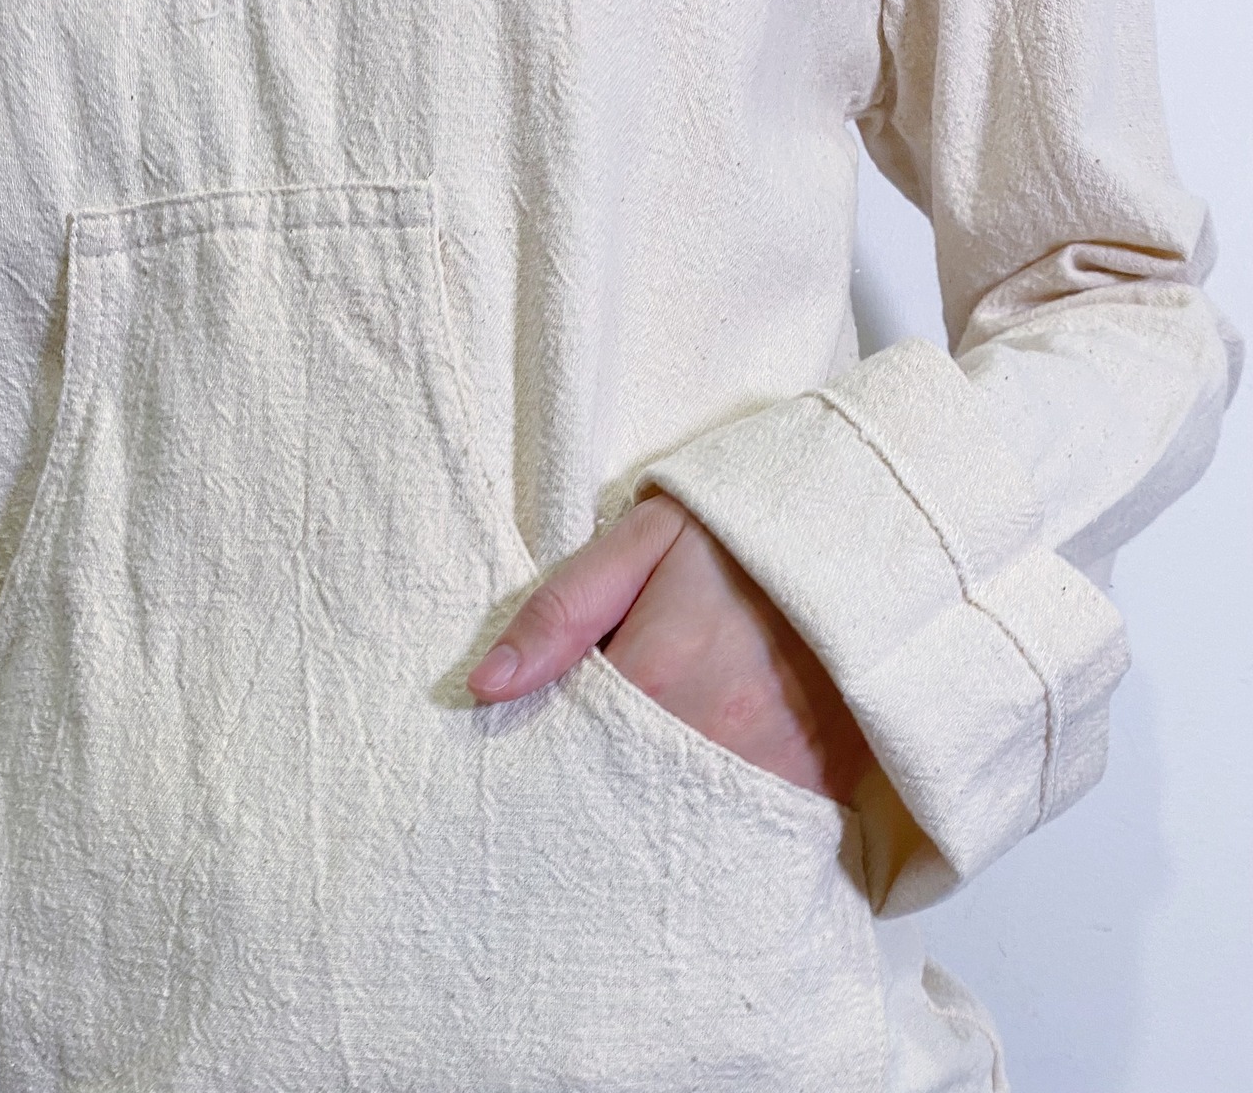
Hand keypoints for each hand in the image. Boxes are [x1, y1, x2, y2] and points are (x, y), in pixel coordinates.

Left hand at [466, 492, 877, 805]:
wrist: (876, 540)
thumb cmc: (751, 536)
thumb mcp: (648, 539)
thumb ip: (563, 609)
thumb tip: (485, 685)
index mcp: (656, 674)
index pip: (565, 745)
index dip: (545, 741)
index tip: (536, 734)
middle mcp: (711, 738)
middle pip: (617, 793)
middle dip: (595, 780)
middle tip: (591, 756)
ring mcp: (771, 770)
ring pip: (679, 819)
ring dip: (655, 801)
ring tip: (653, 764)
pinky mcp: (820, 786)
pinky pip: (745, 825)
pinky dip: (718, 813)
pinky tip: (705, 784)